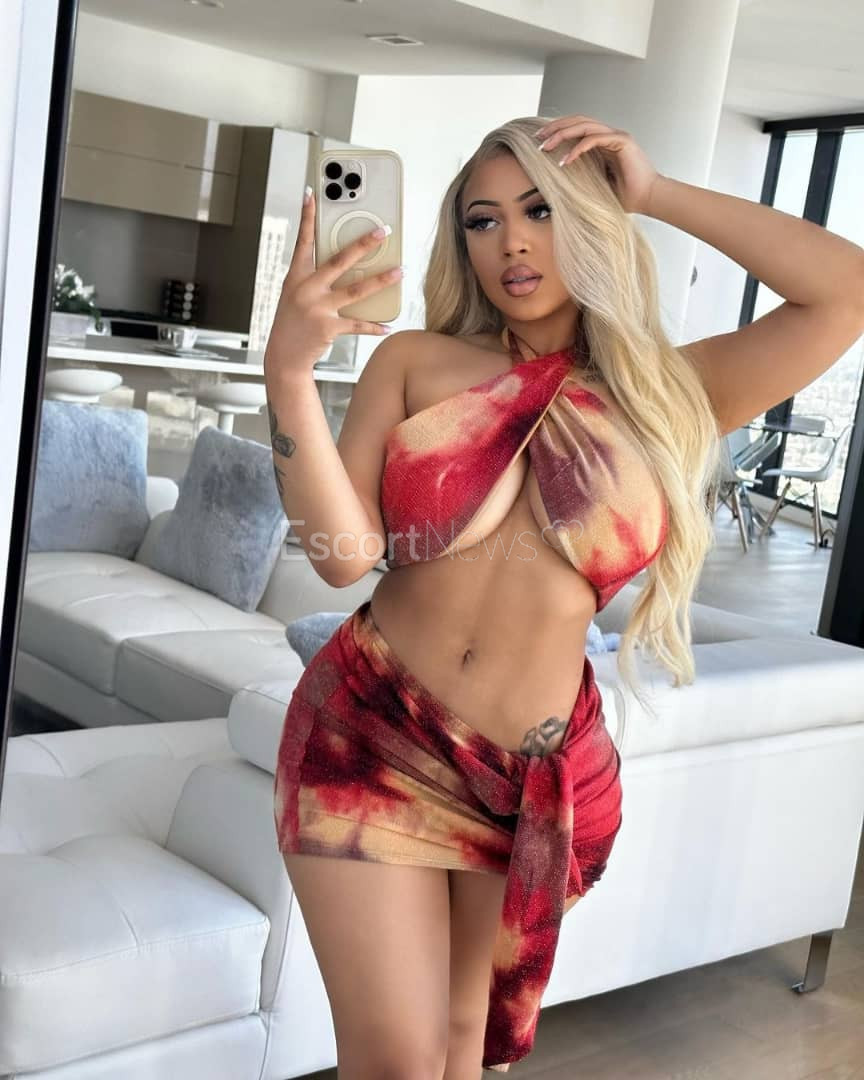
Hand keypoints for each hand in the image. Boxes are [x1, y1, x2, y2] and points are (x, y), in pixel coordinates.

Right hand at [264, 189, 401, 375]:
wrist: (284, 355)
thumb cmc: (292, 324)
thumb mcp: (295, 295)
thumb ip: (315, 279)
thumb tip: (346, 266)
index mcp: (296, 277)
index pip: (303, 241)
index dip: (306, 216)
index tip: (312, 194)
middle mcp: (306, 289)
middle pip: (339, 260)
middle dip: (363, 244)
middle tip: (382, 231)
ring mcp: (317, 308)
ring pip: (356, 290)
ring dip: (381, 281)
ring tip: (400, 272)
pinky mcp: (328, 327)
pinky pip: (357, 324)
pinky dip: (374, 326)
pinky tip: (388, 325)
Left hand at [534, 115, 662, 214]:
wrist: (649, 199)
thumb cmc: (625, 196)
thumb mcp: (594, 184)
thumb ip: (580, 176)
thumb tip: (555, 181)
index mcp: (603, 143)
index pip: (577, 128)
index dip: (558, 131)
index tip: (539, 142)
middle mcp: (609, 135)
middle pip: (578, 121)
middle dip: (555, 128)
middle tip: (537, 139)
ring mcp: (617, 136)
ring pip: (585, 126)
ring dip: (563, 134)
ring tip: (546, 147)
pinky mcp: (623, 142)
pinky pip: (595, 139)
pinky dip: (578, 148)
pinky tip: (565, 161)